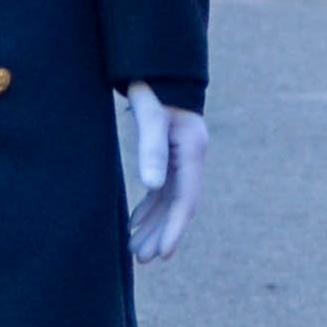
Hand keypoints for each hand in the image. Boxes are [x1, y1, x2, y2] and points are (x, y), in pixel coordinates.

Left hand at [120, 84, 204, 262]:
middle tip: (143, 260)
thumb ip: (151, 149)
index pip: (186, 199)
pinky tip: (134, 224)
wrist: (156, 65)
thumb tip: (151, 187)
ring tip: (137, 252)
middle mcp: (191, 158)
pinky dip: (148, 208)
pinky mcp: (168, 154)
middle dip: (162, 234)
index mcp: (192, 152)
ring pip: (169, 200)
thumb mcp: (150, 116)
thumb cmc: (152, 87)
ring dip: (154, 225)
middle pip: (179, 205)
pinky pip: (162, 189)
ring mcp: (181, 157)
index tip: (164, 253)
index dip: (175, 228)